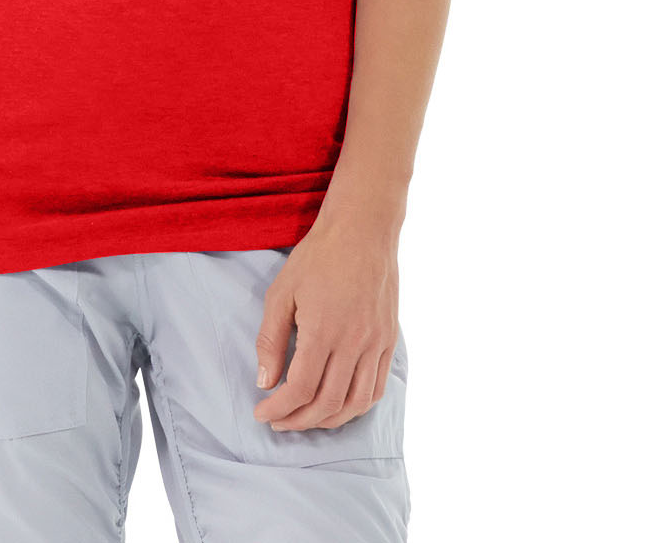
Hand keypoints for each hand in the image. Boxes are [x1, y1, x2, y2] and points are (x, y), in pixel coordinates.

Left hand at [253, 216, 401, 431]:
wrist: (362, 230)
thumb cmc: (317, 257)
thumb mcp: (281, 292)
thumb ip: (271, 340)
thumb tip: (265, 382)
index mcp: (323, 331)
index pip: (300, 389)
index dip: (279, 408)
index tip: (261, 412)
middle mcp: (354, 343)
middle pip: (328, 403)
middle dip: (299, 420)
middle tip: (279, 421)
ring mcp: (376, 344)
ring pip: (355, 403)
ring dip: (329, 420)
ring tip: (305, 418)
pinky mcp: (389, 340)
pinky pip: (377, 388)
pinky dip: (357, 406)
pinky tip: (338, 405)